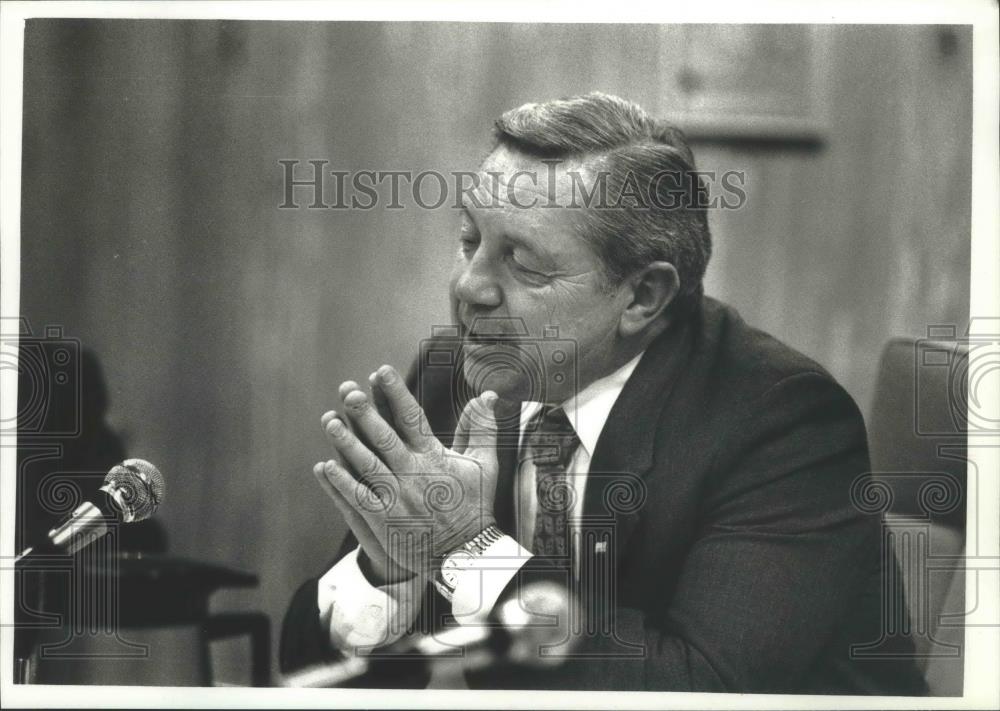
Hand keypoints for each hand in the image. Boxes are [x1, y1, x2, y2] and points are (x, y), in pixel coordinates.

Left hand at [316, 364, 498, 577]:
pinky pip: (359, 498)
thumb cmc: (475, 505)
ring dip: (346, 442)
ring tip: (329, 421)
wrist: (467, 554)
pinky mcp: (386, 519)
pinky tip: (325, 466)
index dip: (395, 394)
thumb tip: (485, 395)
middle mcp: (414, 473)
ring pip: (367, 464)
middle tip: (349, 393)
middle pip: (385, 438)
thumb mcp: (484, 464)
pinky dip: (342, 482)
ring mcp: (398, 497)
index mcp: (435, 457)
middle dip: (366, 414)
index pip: (412, 418)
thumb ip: (480, 428)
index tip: (380, 371)